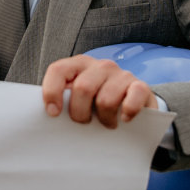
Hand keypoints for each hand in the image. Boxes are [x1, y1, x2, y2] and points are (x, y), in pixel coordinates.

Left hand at [42, 56, 156, 128]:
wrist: (133, 104)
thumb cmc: (98, 104)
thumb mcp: (80, 98)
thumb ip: (65, 99)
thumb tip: (48, 116)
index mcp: (79, 65)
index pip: (59, 70)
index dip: (52, 91)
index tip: (53, 113)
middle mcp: (100, 66)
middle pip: (82, 88)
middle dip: (80, 113)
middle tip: (85, 123)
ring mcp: (121, 74)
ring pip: (105, 99)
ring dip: (104, 119)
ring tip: (107, 123)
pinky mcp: (140, 86)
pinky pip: (131, 99)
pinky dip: (127, 113)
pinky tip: (125, 119)